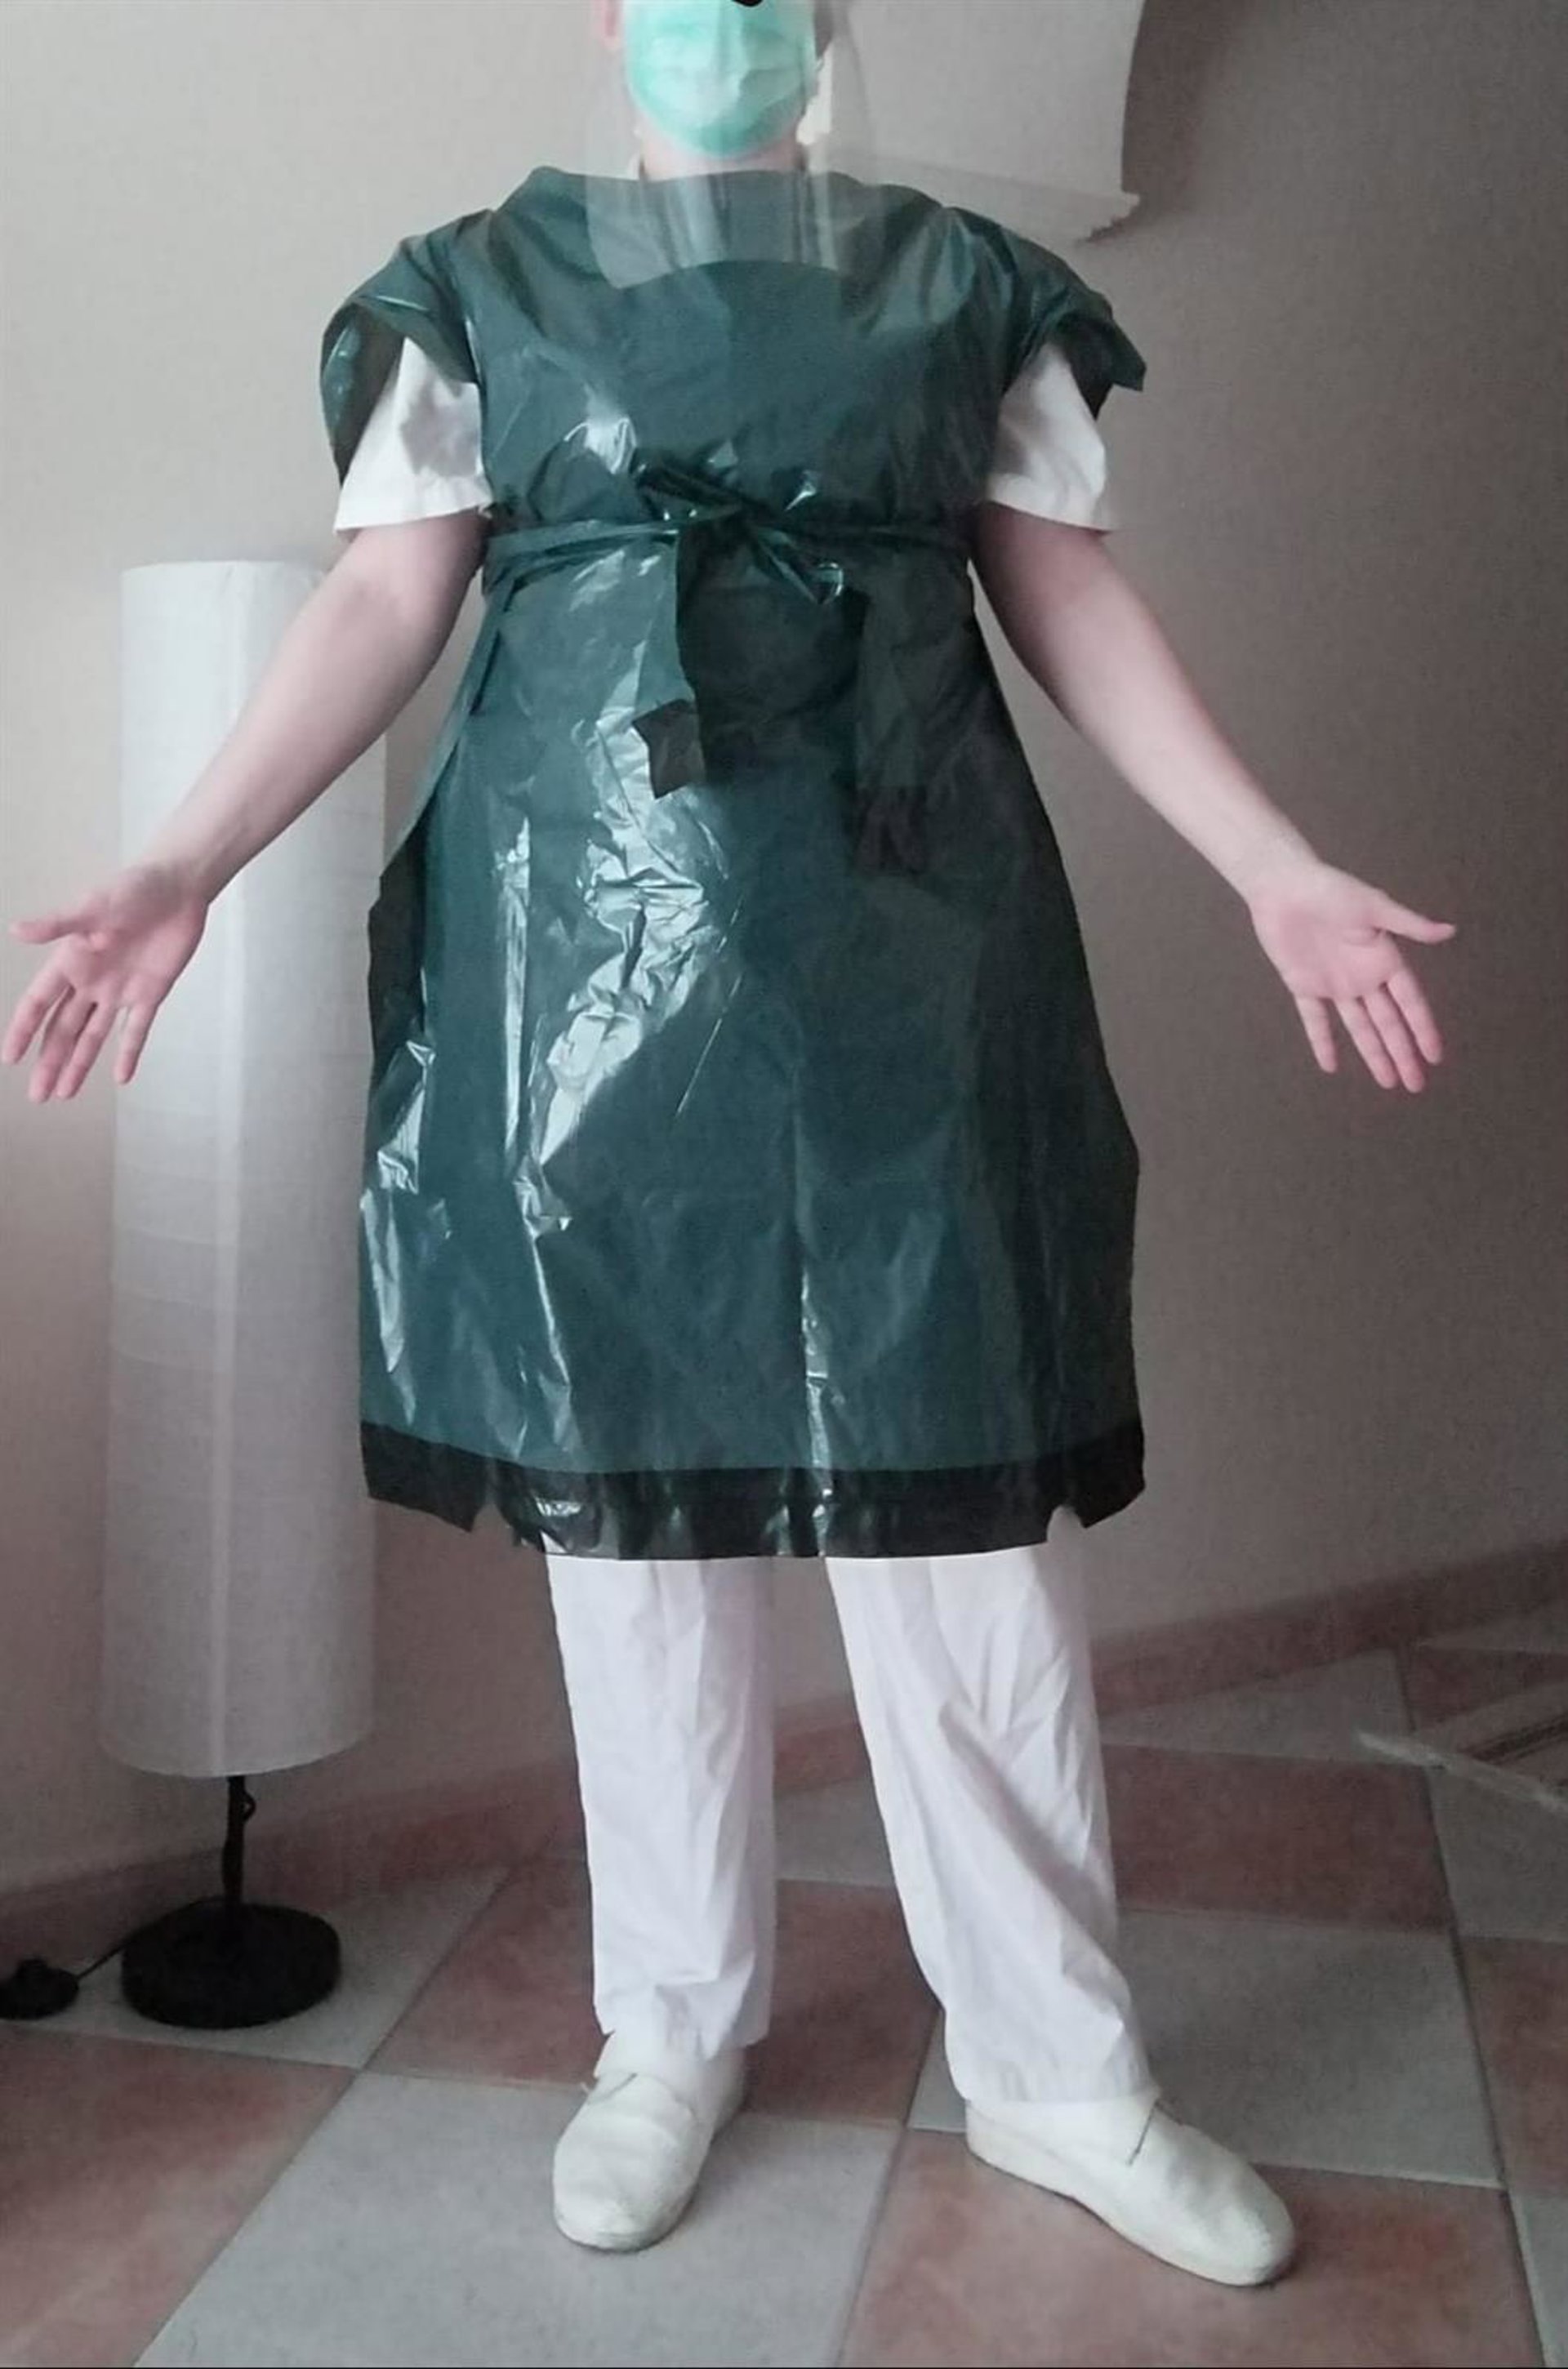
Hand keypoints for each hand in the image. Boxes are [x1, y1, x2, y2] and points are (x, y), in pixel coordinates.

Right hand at [3, 860, 210, 1101]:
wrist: (178, 887)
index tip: (9, 1059)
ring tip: (63, 1095)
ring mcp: (120, 990)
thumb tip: (16, 931)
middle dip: (49, 1062)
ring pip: (93, 1036)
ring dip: (78, 1064)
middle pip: (63, 1029)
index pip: (39, 1003)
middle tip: (37, 1097)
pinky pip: (137, 1030)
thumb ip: (59, 925)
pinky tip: (120, 1079)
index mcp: (70, 961)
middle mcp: (91, 982)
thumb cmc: (132, 889)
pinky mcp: (150, 994)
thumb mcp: (92, 907)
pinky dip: (129, 1053)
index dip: (23, 1030)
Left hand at [1244, 855, 1455, 1090]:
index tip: (1436, 1057)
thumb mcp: (1374, 908)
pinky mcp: (1304, 984)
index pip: (1410, 1003)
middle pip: (1388, 1023)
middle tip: (1416, 1085)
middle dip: (1403, 1053)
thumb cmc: (1332, 890)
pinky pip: (1315, 1020)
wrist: (1284, 885)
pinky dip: (1322, 1041)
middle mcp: (1363, 976)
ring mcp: (1334, 983)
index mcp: (1384, 959)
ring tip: (1388, 1082)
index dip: (1423, 1029)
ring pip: (1359, 1027)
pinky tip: (1330, 1066)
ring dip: (1373, 1054)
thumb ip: (1409, 925)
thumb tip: (1450, 932)